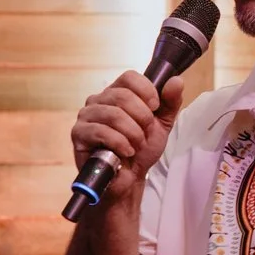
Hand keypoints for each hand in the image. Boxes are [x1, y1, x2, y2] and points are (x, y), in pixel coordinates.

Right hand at [67, 71, 185, 207]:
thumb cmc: (141, 149)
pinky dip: (119, 143)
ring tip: (136, 146)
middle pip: (123, 95)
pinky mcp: (78, 133)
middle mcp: (99, 100)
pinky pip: (100, 131)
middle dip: (142, 118)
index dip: (146, 90)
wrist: (130, 178)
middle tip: (145, 134)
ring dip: (132, 133)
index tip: (155, 108)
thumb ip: (170, 102)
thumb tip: (176, 81)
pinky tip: (126, 152)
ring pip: (113, 114)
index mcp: (117, 92)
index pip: (129, 77)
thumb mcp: (162, 124)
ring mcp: (86, 115)